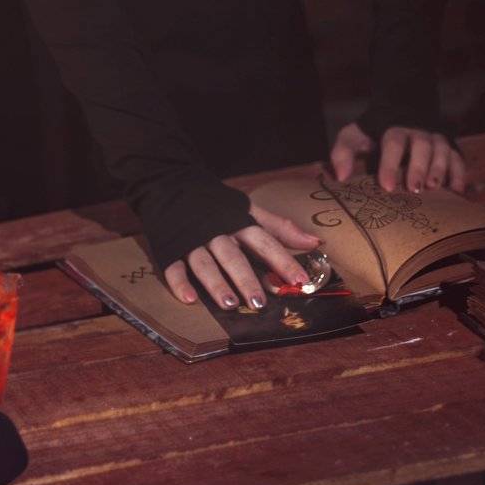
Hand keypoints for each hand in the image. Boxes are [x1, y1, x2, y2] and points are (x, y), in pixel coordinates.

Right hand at [163, 203, 321, 308]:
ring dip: (216, 283)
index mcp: (237, 221)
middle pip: (233, 256)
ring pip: (205, 263)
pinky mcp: (170, 246)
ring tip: (229, 304)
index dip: (282, 260)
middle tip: (259, 302)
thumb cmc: (216, 203)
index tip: (300, 280)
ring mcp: (191, 239)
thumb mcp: (248, 209)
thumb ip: (279, 227)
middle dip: (246, 277)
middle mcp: (216, 231)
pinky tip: (189, 299)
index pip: (264, 241)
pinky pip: (173, 266)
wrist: (171, 181)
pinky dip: (179, 283)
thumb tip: (315, 242)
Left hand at [330, 120, 466, 194]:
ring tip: (434, 189)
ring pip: (441, 150)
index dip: (390, 163)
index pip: (393, 142)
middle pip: (421, 146)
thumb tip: (341, 177)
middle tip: (415, 189)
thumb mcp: (354, 136)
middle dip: (418, 167)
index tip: (387, 186)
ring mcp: (435, 138)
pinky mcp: (450, 146)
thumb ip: (342, 152)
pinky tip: (457, 191)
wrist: (402, 107)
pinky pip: (458, 158)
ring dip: (439, 169)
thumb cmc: (374, 132)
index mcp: (393, 128)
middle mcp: (417, 131)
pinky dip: (459, 174)